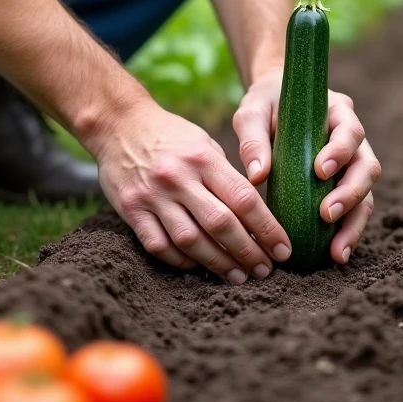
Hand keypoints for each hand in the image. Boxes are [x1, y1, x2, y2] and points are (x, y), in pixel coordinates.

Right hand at [92, 100, 293, 284]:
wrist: (119, 125)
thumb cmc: (172, 137)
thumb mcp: (205, 146)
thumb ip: (226, 178)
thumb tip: (257, 218)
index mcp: (203, 159)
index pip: (244, 199)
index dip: (268, 229)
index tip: (283, 250)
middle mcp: (179, 178)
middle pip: (221, 224)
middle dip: (248, 252)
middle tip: (266, 271)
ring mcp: (153, 196)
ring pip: (191, 241)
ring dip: (218, 263)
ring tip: (238, 277)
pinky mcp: (131, 210)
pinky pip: (159, 245)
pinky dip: (180, 261)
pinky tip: (197, 267)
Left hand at [233, 69, 380, 264]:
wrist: (273, 104)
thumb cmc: (264, 105)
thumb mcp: (252, 113)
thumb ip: (253, 138)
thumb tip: (256, 176)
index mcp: (337, 112)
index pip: (350, 131)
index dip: (340, 152)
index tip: (320, 171)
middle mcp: (352, 139)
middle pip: (367, 167)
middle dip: (351, 194)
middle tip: (327, 215)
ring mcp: (352, 164)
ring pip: (367, 194)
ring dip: (354, 223)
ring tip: (336, 252)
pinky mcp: (342, 185)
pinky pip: (353, 210)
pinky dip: (346, 232)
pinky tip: (333, 253)